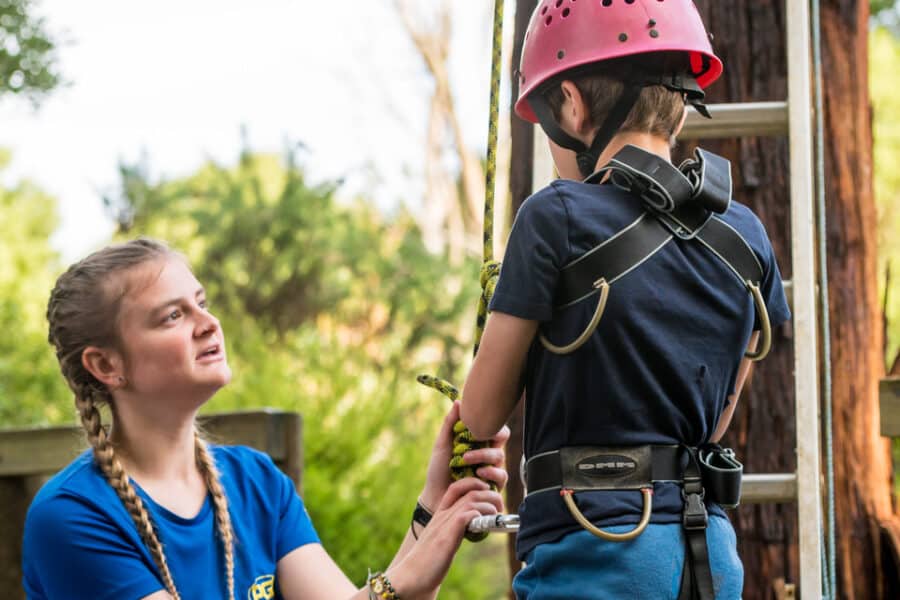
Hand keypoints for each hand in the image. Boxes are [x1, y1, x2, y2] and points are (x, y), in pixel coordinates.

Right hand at [388, 478, 502, 598]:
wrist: (411, 576)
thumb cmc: (428, 561)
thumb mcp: (442, 539)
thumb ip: (454, 530)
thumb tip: (472, 528)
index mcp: (440, 514)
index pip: (456, 487)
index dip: (473, 483)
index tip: (486, 491)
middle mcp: (442, 515)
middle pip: (469, 491)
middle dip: (489, 494)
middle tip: (499, 505)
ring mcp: (443, 524)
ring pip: (471, 500)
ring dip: (489, 505)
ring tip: (497, 514)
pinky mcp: (446, 537)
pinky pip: (466, 516)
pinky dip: (480, 516)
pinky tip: (485, 525)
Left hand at [420, 401, 508, 509]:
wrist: (435, 496)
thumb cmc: (438, 470)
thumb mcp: (442, 445)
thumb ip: (450, 424)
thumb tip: (459, 402)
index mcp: (479, 443)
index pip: (495, 428)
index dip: (493, 423)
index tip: (479, 423)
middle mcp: (488, 456)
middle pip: (502, 439)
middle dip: (491, 436)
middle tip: (476, 439)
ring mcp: (492, 472)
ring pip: (500, 458)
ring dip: (484, 456)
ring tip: (466, 460)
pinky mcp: (493, 488)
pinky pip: (501, 478)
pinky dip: (491, 474)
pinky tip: (478, 474)